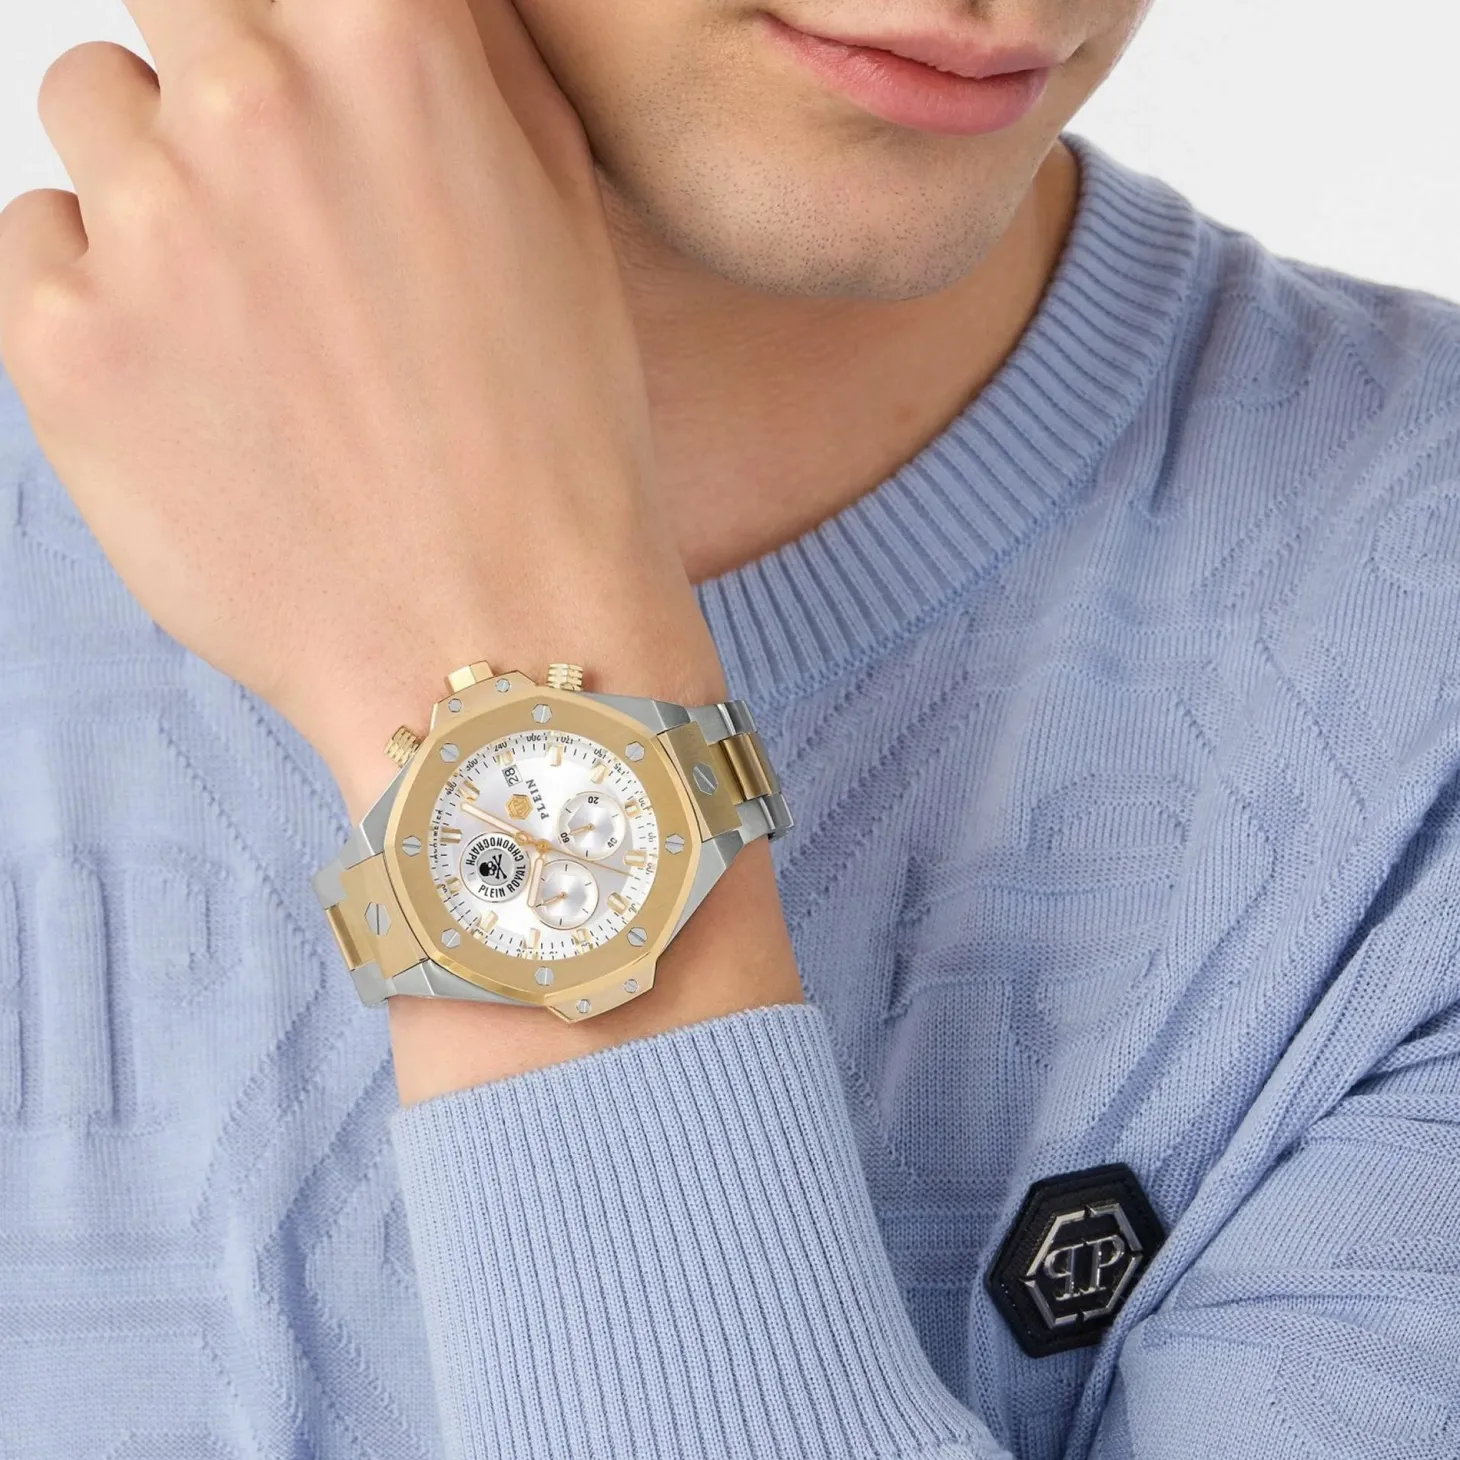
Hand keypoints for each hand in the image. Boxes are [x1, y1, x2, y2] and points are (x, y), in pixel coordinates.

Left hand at [0, 0, 725, 818]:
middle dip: (226, 77)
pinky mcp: (58, 346)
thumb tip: (387, 14)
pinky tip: (199, 383)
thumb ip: (461, 65)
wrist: (499, 645)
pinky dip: (103, 293)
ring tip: (249, 313)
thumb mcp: (561, 215)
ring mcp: (141, 224)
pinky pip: (39, 246)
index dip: (299, 22)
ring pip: (95, 115)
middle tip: (286, 198)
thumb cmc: (561, 451)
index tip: (307, 72)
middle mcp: (247, 103)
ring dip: (160, 181)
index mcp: (388, 45)